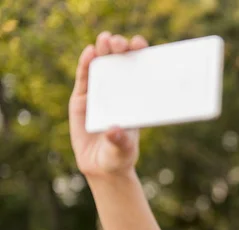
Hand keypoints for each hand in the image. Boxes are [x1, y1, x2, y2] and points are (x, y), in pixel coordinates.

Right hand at [68, 32, 148, 177]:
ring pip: (101, 65)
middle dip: (120, 48)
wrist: (101, 166)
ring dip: (103, 50)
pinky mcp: (82, 99)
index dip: (140, 55)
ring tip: (105, 39)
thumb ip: (120, 141)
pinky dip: (86, 64)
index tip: (141, 45)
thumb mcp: (123, 150)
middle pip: (120, 62)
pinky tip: (89, 52)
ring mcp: (100, 93)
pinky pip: (84, 78)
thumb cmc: (120, 156)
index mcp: (136, 98)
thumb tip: (114, 130)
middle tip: (120, 42)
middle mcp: (119, 91)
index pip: (140, 71)